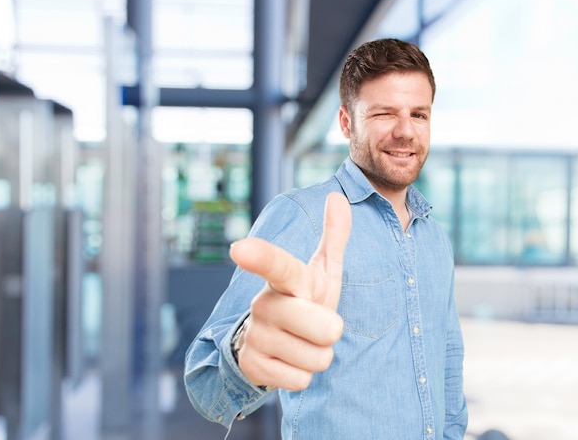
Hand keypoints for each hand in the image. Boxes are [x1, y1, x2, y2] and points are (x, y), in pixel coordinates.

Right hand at [229, 192, 351, 390]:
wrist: (273, 344)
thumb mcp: (321, 272)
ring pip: (317, 358)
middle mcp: (264, 303)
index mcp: (284, 279)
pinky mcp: (252, 366)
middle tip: (316, 325)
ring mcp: (256, 335)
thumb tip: (337, 196)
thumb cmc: (304, 301)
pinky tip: (288, 361)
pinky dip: (303, 376)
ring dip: (318, 356)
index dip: (261, 256)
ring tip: (301, 343)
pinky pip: (301, 380)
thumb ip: (333, 236)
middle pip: (325, 328)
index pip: (276, 265)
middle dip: (331, 333)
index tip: (239, 248)